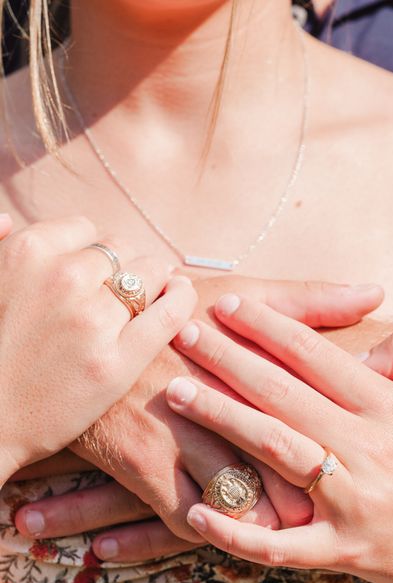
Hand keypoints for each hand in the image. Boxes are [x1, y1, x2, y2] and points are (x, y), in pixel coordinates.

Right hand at [0, 214, 196, 482]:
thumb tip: (8, 217)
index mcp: (29, 253)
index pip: (86, 230)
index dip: (93, 253)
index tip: (93, 273)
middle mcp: (64, 279)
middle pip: (122, 250)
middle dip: (124, 268)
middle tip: (121, 292)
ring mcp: (94, 321)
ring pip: (151, 275)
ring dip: (154, 282)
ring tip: (152, 297)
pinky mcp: (118, 363)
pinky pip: (169, 313)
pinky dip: (181, 300)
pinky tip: (182, 297)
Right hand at [14, 278, 382, 553]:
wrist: (84, 324)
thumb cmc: (171, 308)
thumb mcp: (235, 294)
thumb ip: (307, 301)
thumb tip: (374, 293)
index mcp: (252, 361)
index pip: (310, 416)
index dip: (337, 448)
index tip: (350, 462)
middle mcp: (219, 402)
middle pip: (279, 468)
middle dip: (307, 496)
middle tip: (326, 508)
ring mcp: (178, 436)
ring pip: (238, 502)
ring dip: (262, 520)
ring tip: (281, 525)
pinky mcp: (142, 464)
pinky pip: (188, 518)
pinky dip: (211, 528)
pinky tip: (225, 523)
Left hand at [165, 294, 392, 582]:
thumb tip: (365, 349)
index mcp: (392, 408)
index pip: (318, 356)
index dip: (269, 326)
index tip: (228, 305)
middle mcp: (367, 449)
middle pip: (283, 394)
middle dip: (228, 359)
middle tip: (182, 333)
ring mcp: (353, 503)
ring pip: (275, 453)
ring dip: (221, 419)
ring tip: (176, 393)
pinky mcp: (345, 552)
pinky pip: (282, 546)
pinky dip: (237, 532)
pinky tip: (197, 515)